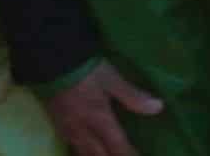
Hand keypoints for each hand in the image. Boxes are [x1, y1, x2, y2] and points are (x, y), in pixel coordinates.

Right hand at [41, 60, 161, 155]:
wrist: (50, 63)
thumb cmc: (85, 69)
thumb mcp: (111, 79)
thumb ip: (133, 96)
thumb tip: (158, 107)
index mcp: (99, 119)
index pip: (118, 147)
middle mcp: (83, 131)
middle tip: (124, 155)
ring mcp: (68, 131)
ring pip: (85, 155)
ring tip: (109, 155)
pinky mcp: (58, 127)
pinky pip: (72, 148)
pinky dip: (83, 154)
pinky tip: (87, 151)